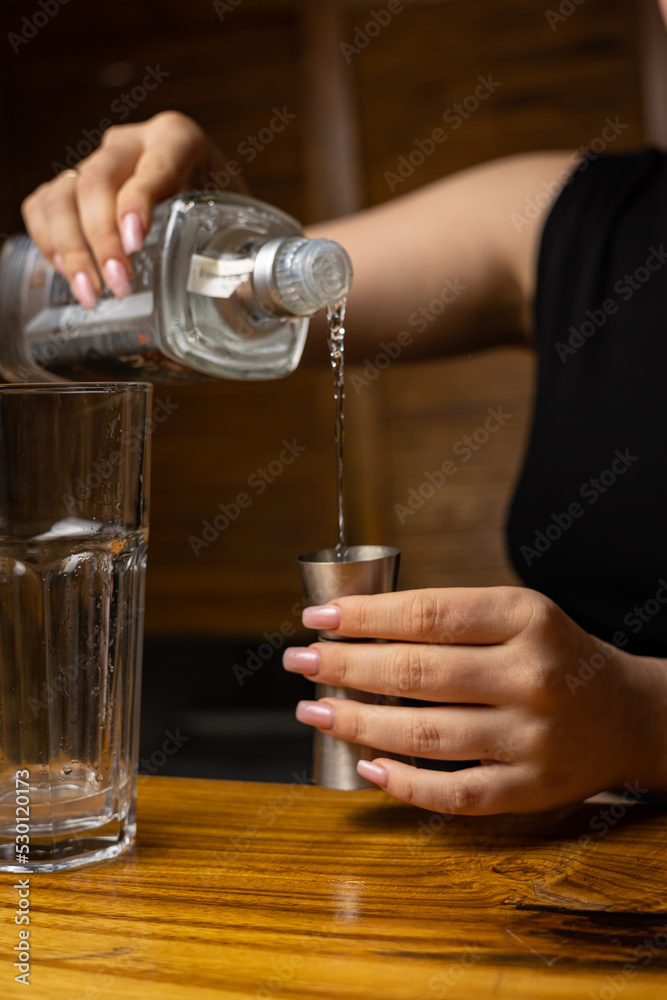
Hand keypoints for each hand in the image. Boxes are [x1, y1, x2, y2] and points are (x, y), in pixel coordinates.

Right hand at [21, 111, 240, 308]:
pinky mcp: (71, 187)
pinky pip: (42, 205)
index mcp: (177, 139)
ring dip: (70, 248)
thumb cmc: (225, 211)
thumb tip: (286, 271)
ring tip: (89, 295)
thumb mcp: (244, 215)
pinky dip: (47, 239)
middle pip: (97, 181)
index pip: (153, 164)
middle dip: (102, 239)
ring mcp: (96, 163)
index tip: (135, 239)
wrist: (203, 203)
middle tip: (117, 286)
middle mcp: (131, 144)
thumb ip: (258, 238)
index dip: (138, 200)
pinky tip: (66, 272)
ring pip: (62, 195)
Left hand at [283, 587, 666, 813]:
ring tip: (314, 709)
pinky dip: (404, 783)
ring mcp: (532, 738)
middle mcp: (532, 676)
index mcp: (526, 619)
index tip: (316, 617)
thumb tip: (355, 629)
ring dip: (357, 722)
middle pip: (418, 672)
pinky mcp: (531, 789)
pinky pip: (455, 793)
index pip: (428, 614)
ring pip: (425, 735)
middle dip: (345, 665)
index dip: (364, 616)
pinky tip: (366, 765)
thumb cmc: (553, 655)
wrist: (625, 713)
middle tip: (300, 661)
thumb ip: (449, 619)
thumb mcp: (517, 613)